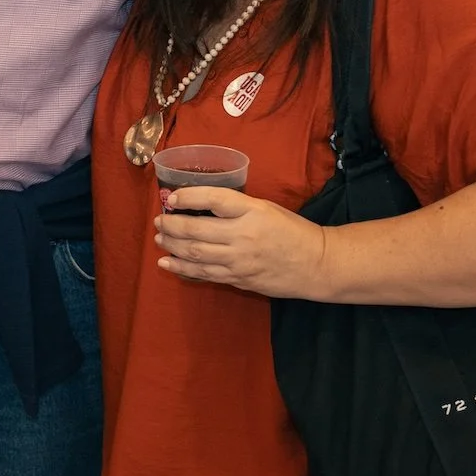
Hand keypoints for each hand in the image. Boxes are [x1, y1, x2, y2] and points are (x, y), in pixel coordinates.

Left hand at [154, 188, 329, 298]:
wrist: (316, 264)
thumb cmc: (291, 230)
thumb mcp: (265, 208)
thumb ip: (235, 207)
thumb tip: (199, 205)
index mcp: (252, 211)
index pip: (213, 199)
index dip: (188, 197)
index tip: (171, 198)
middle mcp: (243, 235)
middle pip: (197, 229)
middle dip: (171, 225)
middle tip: (159, 221)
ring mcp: (239, 260)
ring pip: (196, 253)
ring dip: (172, 246)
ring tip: (159, 238)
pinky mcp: (239, 279)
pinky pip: (205, 274)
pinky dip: (183, 268)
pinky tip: (168, 263)